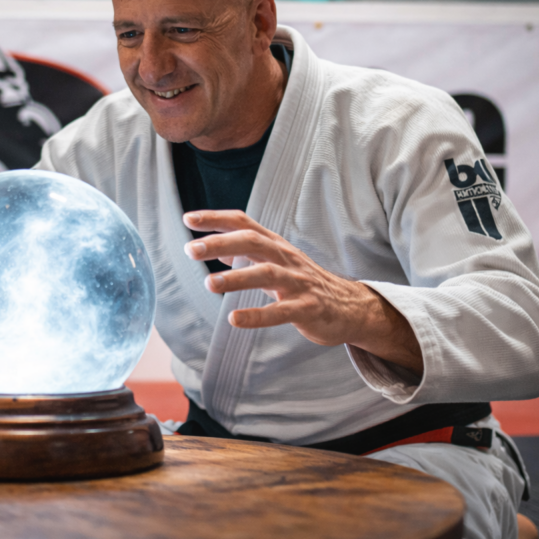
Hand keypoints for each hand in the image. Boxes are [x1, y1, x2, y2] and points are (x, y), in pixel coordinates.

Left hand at [182, 210, 422, 375]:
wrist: (350, 307)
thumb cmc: (305, 282)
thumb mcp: (276, 263)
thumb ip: (247, 256)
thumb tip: (215, 251)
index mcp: (275, 245)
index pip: (244, 223)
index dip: (216, 219)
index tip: (188, 219)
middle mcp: (285, 258)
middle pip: (252, 242)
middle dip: (221, 243)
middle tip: (191, 250)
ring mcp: (298, 283)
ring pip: (266, 274)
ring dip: (236, 278)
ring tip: (208, 284)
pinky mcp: (307, 308)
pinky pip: (281, 312)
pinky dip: (257, 315)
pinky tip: (234, 319)